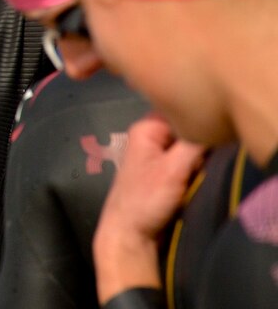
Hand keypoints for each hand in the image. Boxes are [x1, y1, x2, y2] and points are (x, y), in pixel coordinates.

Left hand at [93, 114, 205, 300]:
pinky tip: (195, 179)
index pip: (183, 110)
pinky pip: (186, 161)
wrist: (130, 234)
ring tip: (200, 172)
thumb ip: (195, 143)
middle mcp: (149, 135)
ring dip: (199, 159)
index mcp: (146, 127)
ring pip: (189, 147)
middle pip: (188, 129)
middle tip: (204, 161)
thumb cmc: (146, 199)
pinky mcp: (163, 170)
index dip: (201, 123)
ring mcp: (156, 153)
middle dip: (201, 143)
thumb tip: (216, 124)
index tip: (210, 141)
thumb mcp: (174, 168)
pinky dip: (194, 169)